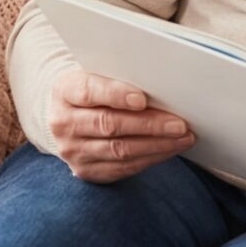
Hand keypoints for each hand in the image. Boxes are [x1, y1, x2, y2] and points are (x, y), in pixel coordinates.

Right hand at [48, 66, 193, 182]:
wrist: (72, 116)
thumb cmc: (96, 90)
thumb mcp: (98, 75)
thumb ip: (121, 77)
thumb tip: (163, 86)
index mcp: (64, 90)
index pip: (89, 92)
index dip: (116, 95)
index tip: (142, 99)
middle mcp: (63, 122)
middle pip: (108, 125)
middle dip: (148, 125)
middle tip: (179, 124)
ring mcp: (72, 150)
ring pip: (119, 150)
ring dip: (156, 145)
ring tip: (183, 137)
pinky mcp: (86, 171)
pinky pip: (122, 168)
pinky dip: (150, 159)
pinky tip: (170, 150)